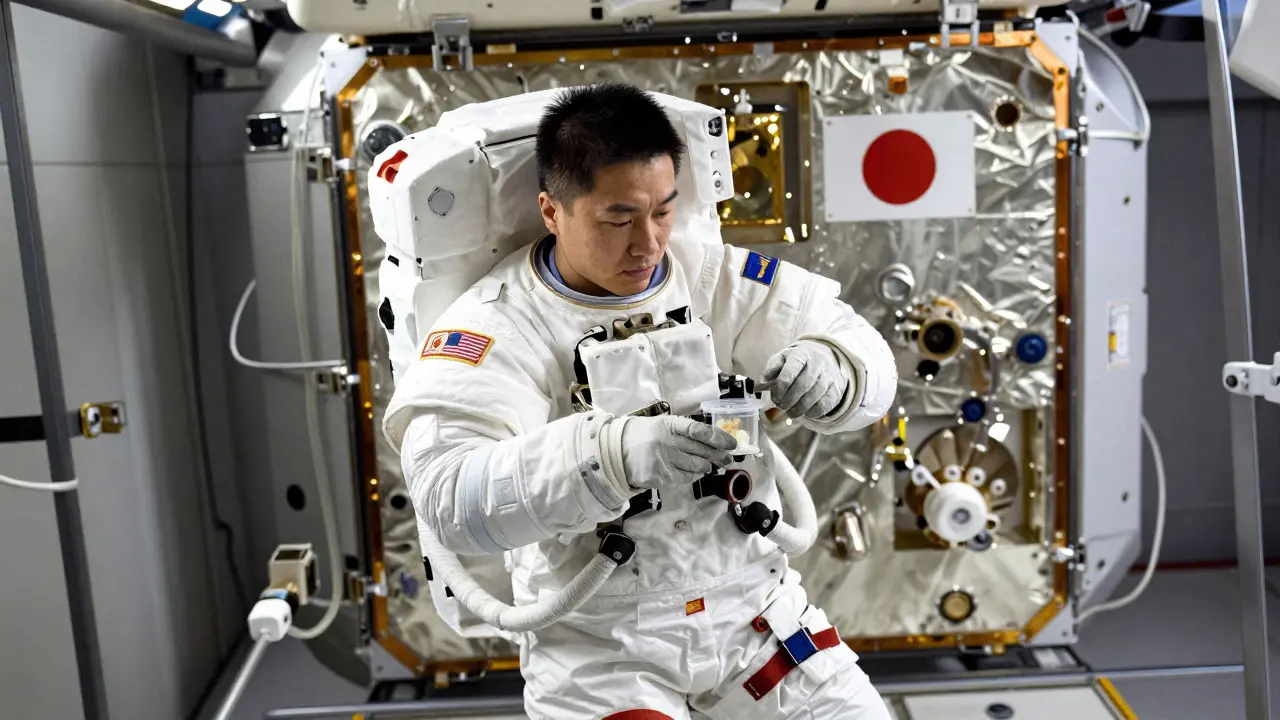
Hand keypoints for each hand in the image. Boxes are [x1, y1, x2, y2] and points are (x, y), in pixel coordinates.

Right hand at [619, 416, 736, 489]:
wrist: (615, 451)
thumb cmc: (643, 436)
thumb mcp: (661, 425)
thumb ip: (683, 431)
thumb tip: (713, 441)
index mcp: (669, 425)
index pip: (698, 431)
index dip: (718, 437)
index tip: (731, 444)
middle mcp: (667, 441)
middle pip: (701, 451)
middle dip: (719, 456)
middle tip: (729, 459)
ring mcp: (662, 460)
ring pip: (696, 467)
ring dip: (706, 467)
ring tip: (709, 466)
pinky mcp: (659, 476)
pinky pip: (684, 479)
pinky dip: (693, 477)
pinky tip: (694, 473)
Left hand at [760, 341, 848, 418]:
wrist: (824, 357)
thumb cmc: (798, 361)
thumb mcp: (783, 358)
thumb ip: (772, 368)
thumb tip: (763, 381)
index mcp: (801, 354)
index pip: (790, 371)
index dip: (780, 388)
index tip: (774, 397)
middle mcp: (818, 363)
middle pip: (802, 385)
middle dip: (788, 400)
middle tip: (781, 406)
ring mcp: (829, 376)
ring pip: (814, 396)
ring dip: (799, 408)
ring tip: (790, 412)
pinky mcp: (836, 389)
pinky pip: (825, 405)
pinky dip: (813, 412)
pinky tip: (805, 412)